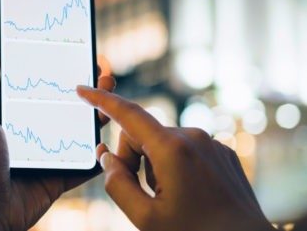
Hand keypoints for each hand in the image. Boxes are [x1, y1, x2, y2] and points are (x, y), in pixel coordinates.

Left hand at [0, 50, 115, 230]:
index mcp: (12, 119)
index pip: (41, 89)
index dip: (60, 73)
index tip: (79, 56)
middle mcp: (32, 135)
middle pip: (65, 108)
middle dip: (87, 92)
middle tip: (104, 76)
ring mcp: (48, 157)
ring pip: (79, 133)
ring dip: (97, 117)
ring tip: (112, 99)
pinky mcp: (59, 178)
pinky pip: (85, 165)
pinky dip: (100, 154)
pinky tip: (113, 136)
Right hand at [76, 86, 273, 230]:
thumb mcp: (145, 219)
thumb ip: (117, 185)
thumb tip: (108, 159)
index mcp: (172, 149)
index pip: (128, 114)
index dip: (101, 100)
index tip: (83, 89)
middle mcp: (193, 137)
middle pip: (143, 134)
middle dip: (133, 159)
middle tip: (143, 196)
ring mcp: (211, 144)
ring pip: (164, 145)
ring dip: (156, 167)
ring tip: (171, 200)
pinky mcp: (223, 153)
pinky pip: (187, 152)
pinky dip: (177, 168)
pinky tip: (189, 196)